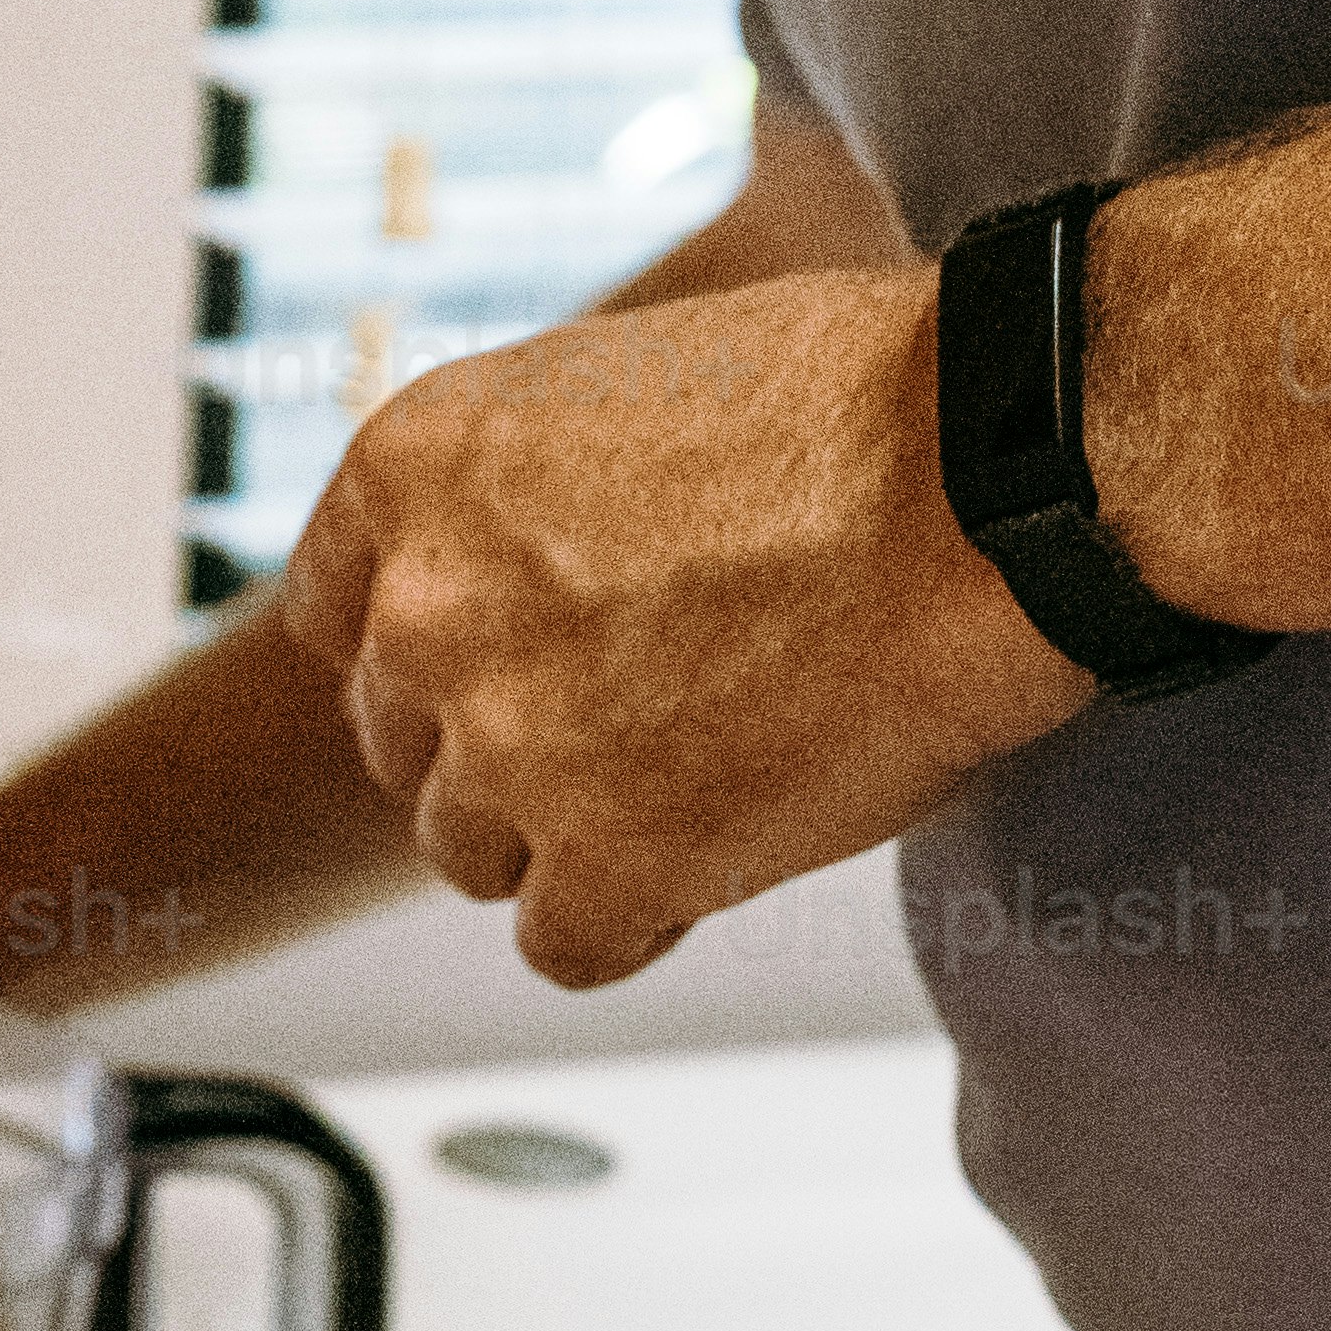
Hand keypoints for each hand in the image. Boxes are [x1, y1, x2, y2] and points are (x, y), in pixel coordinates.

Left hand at [275, 267, 1086, 987]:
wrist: (996, 478)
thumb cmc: (857, 407)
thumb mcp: (621, 387)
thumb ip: (519, 493)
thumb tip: (505, 576)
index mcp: (413, 465)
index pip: (334, 613)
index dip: (430, 652)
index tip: (503, 663)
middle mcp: (426, 607)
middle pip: (407, 742)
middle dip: (506, 741)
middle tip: (644, 717)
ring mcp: (509, 743)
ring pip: (473, 851)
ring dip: (571, 835)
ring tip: (705, 773)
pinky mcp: (608, 861)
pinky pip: (567, 944)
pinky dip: (639, 920)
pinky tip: (721, 856)